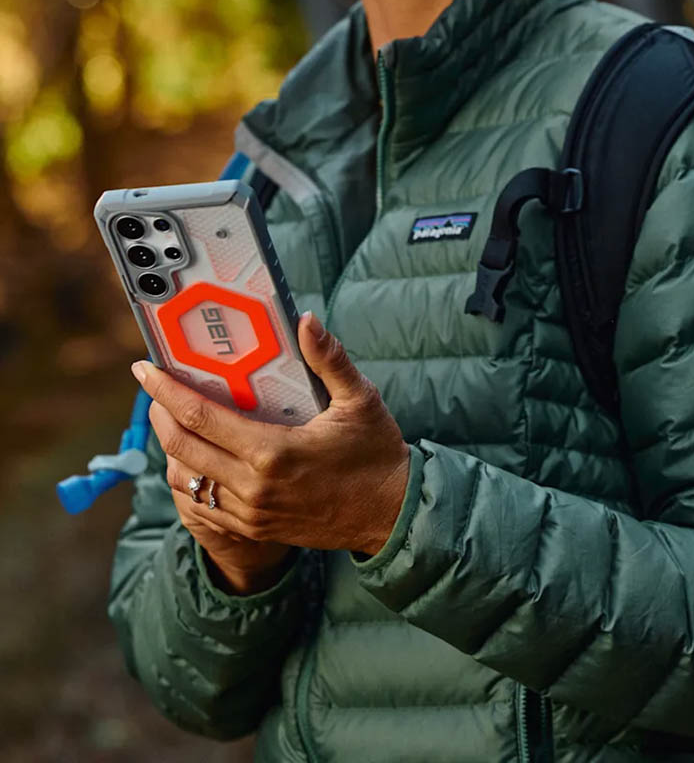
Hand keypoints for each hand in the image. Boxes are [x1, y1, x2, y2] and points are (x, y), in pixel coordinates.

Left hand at [135, 313, 410, 588]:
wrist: (392, 513)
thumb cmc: (377, 452)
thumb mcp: (361, 400)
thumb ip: (330, 359)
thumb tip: (306, 321)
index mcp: (273, 452)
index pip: (200, 417)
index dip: (165, 391)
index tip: (144, 370)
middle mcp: (253, 487)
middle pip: (181, 448)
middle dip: (158, 414)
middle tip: (152, 389)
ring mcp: (250, 513)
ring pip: (186, 480)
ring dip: (172, 448)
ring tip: (172, 420)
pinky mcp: (253, 529)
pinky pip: (202, 506)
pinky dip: (189, 478)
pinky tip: (195, 458)